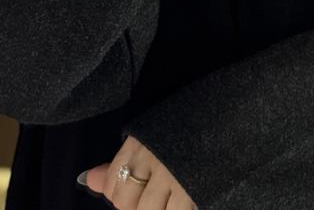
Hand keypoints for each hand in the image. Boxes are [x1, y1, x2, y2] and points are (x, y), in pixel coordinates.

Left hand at [77, 134, 197, 209]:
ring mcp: (170, 174)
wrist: (225, 112)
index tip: (134, 192)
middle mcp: (150, 156)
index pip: (112, 183)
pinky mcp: (191, 188)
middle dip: (134, 206)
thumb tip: (88, 180)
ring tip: (166, 200)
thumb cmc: (184, 127)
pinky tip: (178, 203)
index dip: (118, 195)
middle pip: (125, 202)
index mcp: (137, 141)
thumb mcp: (147, 137)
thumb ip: (117, 163)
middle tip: (152, 196)